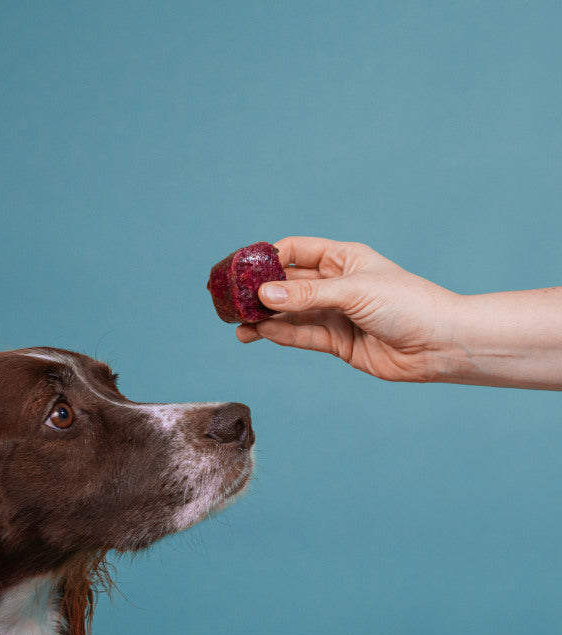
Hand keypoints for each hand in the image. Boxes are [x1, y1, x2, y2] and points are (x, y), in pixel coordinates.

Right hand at [236, 237, 460, 382]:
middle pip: (288, 284)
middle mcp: (335, 284)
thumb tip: (264, 294)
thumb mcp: (353, 291)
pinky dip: (279, 334)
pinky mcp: (337, 341)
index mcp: (342, 258)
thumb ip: (307, 294)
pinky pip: (301, 335)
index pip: (295, 251)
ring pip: (290, 313)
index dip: (267, 259)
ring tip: (238, 324)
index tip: (242, 270)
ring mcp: (335, 313)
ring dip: (264, 317)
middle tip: (233, 301)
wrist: (439, 345)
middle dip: (260, 291)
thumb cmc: (407, 304)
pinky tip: (259, 333)